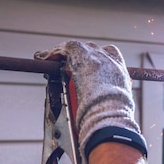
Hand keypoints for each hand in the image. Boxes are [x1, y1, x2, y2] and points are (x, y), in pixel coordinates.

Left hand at [35, 41, 142, 163]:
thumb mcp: (119, 104)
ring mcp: (97, 57)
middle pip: (93, 49)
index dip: (98, 58)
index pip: (111, 55)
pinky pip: (65, 49)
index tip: (89, 64)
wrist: (110, 113)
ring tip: (49, 58)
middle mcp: (110, 60)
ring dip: (63, 52)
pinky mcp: (82, 56)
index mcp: (121, 71)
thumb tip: (114, 108)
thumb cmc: (115, 116)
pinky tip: (42, 58)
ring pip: (79, 47)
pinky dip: (53, 52)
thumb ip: (113, 98)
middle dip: (79, 54)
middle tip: (64, 63)